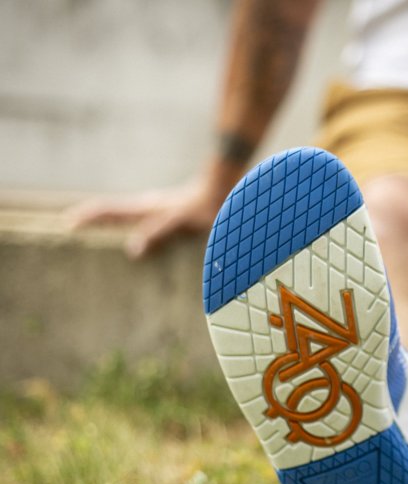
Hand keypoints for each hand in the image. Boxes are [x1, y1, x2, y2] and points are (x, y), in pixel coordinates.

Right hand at [66, 178, 230, 258]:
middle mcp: (147, 206)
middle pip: (112, 210)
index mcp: (144, 208)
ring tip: (94, 230)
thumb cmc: (201, 207)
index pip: (109, 210)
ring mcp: (156, 208)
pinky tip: (135, 234)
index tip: (68, 222)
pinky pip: (141, 219)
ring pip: (125, 213)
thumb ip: (156, 232)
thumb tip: (132, 249)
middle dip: (92, 217)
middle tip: (72, 223)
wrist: (220, 191)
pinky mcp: (167, 212)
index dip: (89, 216)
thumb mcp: (177, 221)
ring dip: (108, 220)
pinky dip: (129, 224)